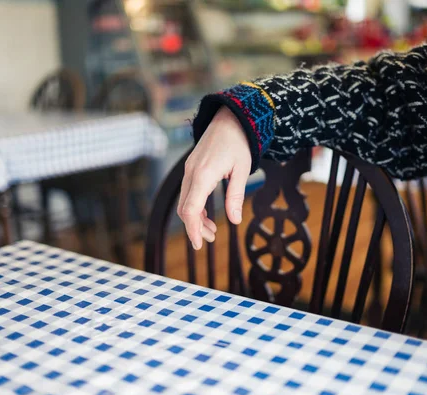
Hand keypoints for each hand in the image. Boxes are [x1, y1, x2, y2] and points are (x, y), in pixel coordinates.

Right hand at [178, 106, 251, 249]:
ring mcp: (189, 170)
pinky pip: (188, 192)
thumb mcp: (242, 170)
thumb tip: (234, 220)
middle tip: (211, 239)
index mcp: (203, 175)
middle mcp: (191, 173)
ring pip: (185, 202)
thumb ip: (236, 196)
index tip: (198, 245)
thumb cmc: (239, 142)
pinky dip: (195, 207)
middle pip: (185, 209)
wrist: (230, 118)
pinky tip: (207, 214)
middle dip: (195, 228)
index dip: (192, 230)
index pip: (191, 210)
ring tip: (211, 230)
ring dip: (195, 218)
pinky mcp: (192, 168)